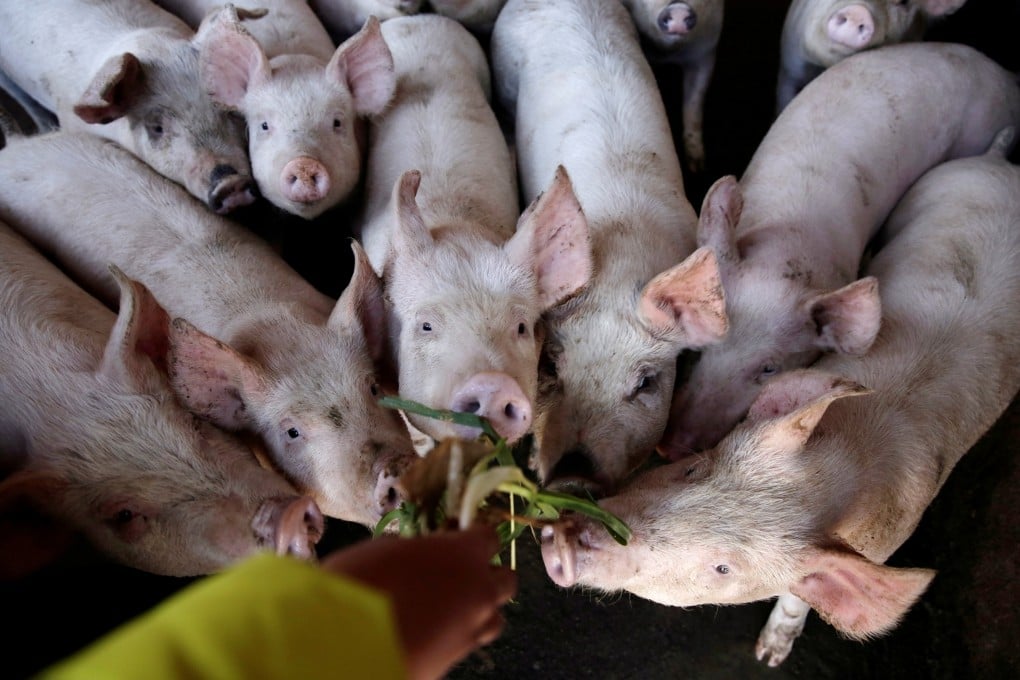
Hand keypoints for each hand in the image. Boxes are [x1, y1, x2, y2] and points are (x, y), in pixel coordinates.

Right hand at [321, 524, 517, 679]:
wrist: (352, 646)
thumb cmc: (364, 584)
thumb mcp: (384, 549)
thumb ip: (412, 549)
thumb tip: (414, 554)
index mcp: (464, 554)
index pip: (489, 537)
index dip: (473, 536)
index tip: (456, 536)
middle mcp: (478, 591)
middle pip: (504, 580)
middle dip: (487, 575)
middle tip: (457, 573)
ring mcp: (471, 629)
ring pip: (494, 617)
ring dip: (479, 609)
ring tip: (448, 607)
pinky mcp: (456, 660)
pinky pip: (468, 641)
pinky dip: (456, 634)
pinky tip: (430, 630)